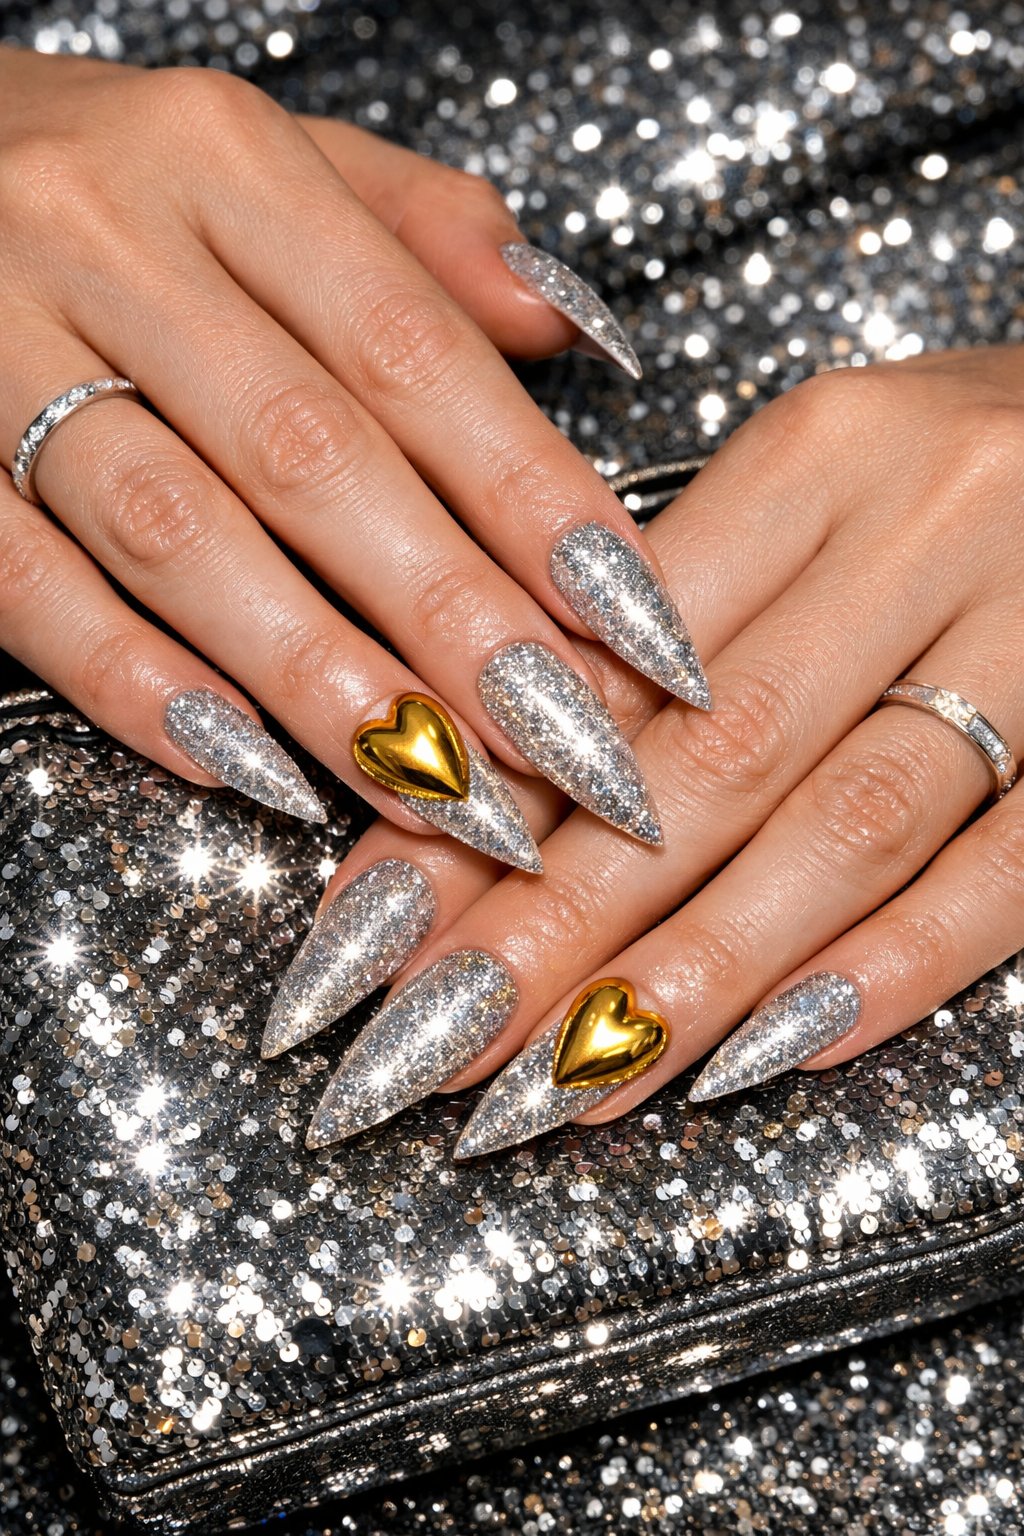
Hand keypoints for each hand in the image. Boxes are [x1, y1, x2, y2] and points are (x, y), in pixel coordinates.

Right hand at [0, 49, 705, 867]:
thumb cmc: (110, 174)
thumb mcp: (268, 157)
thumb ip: (420, 235)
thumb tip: (570, 326)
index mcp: (226, 162)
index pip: (418, 355)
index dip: (536, 501)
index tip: (635, 627)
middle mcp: (109, 241)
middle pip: (314, 459)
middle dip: (453, 620)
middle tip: (566, 746)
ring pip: (177, 536)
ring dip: (318, 676)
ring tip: (435, 786)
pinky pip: (23, 582)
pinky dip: (132, 681)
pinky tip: (242, 765)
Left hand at [281, 346, 1023, 1151]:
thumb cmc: (954, 476)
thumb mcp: (810, 486)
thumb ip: (670, 614)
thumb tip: (492, 784)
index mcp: (821, 453)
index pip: (615, 656)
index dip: (488, 804)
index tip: (374, 928)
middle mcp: (932, 528)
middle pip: (712, 758)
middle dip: (555, 922)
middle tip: (432, 1044)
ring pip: (850, 828)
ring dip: (695, 972)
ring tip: (567, 1084)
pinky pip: (1011, 874)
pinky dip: (893, 969)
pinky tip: (773, 1054)